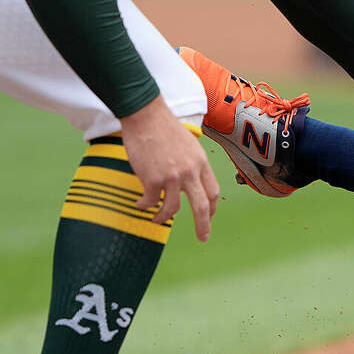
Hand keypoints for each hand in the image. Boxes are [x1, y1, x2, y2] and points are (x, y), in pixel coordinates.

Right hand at [119, 96, 219, 240]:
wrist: (145, 115)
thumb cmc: (163, 127)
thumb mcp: (188, 143)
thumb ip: (191, 163)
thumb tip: (189, 181)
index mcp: (200, 162)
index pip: (212, 191)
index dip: (212, 207)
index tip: (209, 216)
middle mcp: (189, 171)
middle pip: (202, 206)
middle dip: (203, 225)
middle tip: (203, 237)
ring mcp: (171, 176)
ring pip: (171, 209)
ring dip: (163, 218)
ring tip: (157, 219)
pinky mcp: (152, 179)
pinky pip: (149, 202)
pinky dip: (144, 206)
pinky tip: (140, 205)